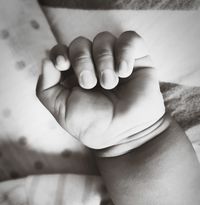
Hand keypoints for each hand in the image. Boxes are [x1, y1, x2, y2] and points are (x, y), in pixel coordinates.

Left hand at [36, 31, 164, 149]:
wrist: (125, 133)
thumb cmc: (94, 124)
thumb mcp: (61, 111)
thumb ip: (45, 88)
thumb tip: (46, 60)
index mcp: (74, 76)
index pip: (62, 51)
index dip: (59, 52)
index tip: (62, 64)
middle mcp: (93, 65)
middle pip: (80, 43)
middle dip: (82, 61)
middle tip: (89, 84)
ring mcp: (114, 60)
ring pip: (103, 39)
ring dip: (103, 62)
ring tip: (109, 84)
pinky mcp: (137, 58)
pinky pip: (129, 39)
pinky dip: (124, 52)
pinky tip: (124, 72)